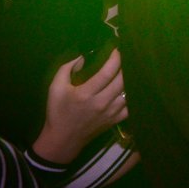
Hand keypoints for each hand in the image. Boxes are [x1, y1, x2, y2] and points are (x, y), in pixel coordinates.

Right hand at [32, 49, 127, 164]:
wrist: (63, 139)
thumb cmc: (58, 111)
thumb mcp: (55, 88)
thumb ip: (66, 68)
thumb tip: (83, 57)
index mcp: (86, 94)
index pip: (107, 73)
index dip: (115, 59)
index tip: (118, 49)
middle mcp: (101, 103)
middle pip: (122, 80)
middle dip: (126, 65)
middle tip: (127, 55)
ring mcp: (111, 113)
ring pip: (129, 92)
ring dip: (130, 79)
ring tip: (130, 68)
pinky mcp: (115, 120)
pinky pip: (131, 106)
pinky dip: (133, 95)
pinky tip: (132, 86)